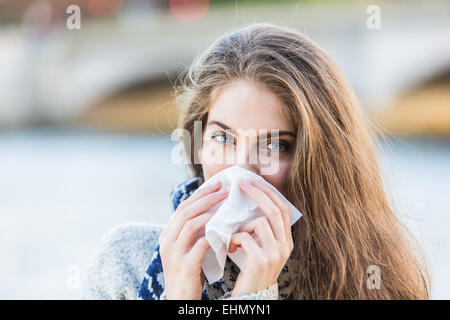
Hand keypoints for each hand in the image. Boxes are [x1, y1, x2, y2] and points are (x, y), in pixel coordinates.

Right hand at [159, 181, 227, 298]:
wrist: (179, 300)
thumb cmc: (188, 274)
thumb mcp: (186, 249)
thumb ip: (194, 233)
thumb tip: (212, 213)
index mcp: (167, 235)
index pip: (183, 207)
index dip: (200, 194)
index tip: (216, 185)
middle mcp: (167, 241)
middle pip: (186, 211)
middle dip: (206, 197)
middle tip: (223, 189)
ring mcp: (174, 253)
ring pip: (190, 223)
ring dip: (210, 211)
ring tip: (225, 204)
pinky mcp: (184, 265)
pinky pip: (200, 244)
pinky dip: (213, 234)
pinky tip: (226, 230)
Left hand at [228, 178, 293, 297]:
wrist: (252, 297)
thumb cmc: (253, 270)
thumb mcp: (264, 249)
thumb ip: (263, 230)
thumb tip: (252, 202)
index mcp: (287, 241)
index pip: (282, 209)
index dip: (269, 192)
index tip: (254, 181)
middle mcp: (285, 246)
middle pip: (274, 210)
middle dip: (257, 193)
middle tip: (241, 183)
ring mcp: (274, 254)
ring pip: (258, 223)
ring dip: (241, 226)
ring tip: (234, 238)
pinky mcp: (259, 261)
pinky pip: (245, 237)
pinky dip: (234, 239)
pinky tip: (231, 248)